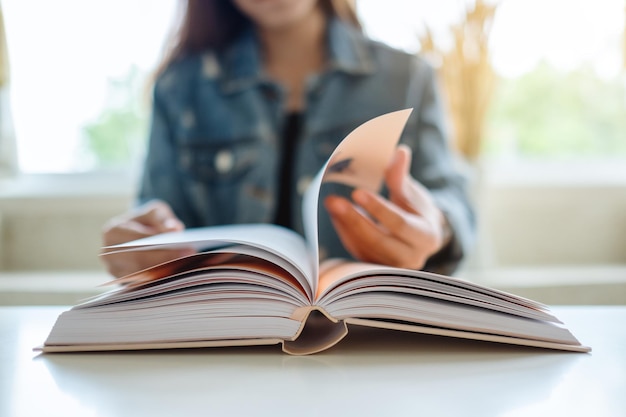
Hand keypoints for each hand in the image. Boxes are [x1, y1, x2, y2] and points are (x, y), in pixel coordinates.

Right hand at [101, 200, 194, 277]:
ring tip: (187, 266)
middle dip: (165, 259)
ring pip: (142, 275)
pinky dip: (161, 279)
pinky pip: (144, 284)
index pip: (138, 241)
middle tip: (189, 258)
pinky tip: (178, 274)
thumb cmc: (146, 222)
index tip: (183, 247)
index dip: (160, 245)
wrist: (137, 234)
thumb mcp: (155, 211)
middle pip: (139, 261)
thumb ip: (163, 217)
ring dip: (165, 272)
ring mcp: (114, 271)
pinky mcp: (124, 283)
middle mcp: (108, 254)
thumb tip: (174, 229)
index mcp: (113, 232)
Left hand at [323, 144, 450, 269]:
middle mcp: (411, 258)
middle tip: (333, 201)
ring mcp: (391, 267)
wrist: (419, 238)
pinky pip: (356, 251)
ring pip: (364, 248)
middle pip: (379, 241)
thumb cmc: (417, 211)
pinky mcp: (375, 267)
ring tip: (331, 203)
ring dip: (345, 225)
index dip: (378, 209)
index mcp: (426, 237)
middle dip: (354, 220)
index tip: (357, 192)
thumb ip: (402, 177)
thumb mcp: (414, 194)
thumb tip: (399, 152)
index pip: (400, 224)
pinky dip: (344, 232)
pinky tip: (335, 215)